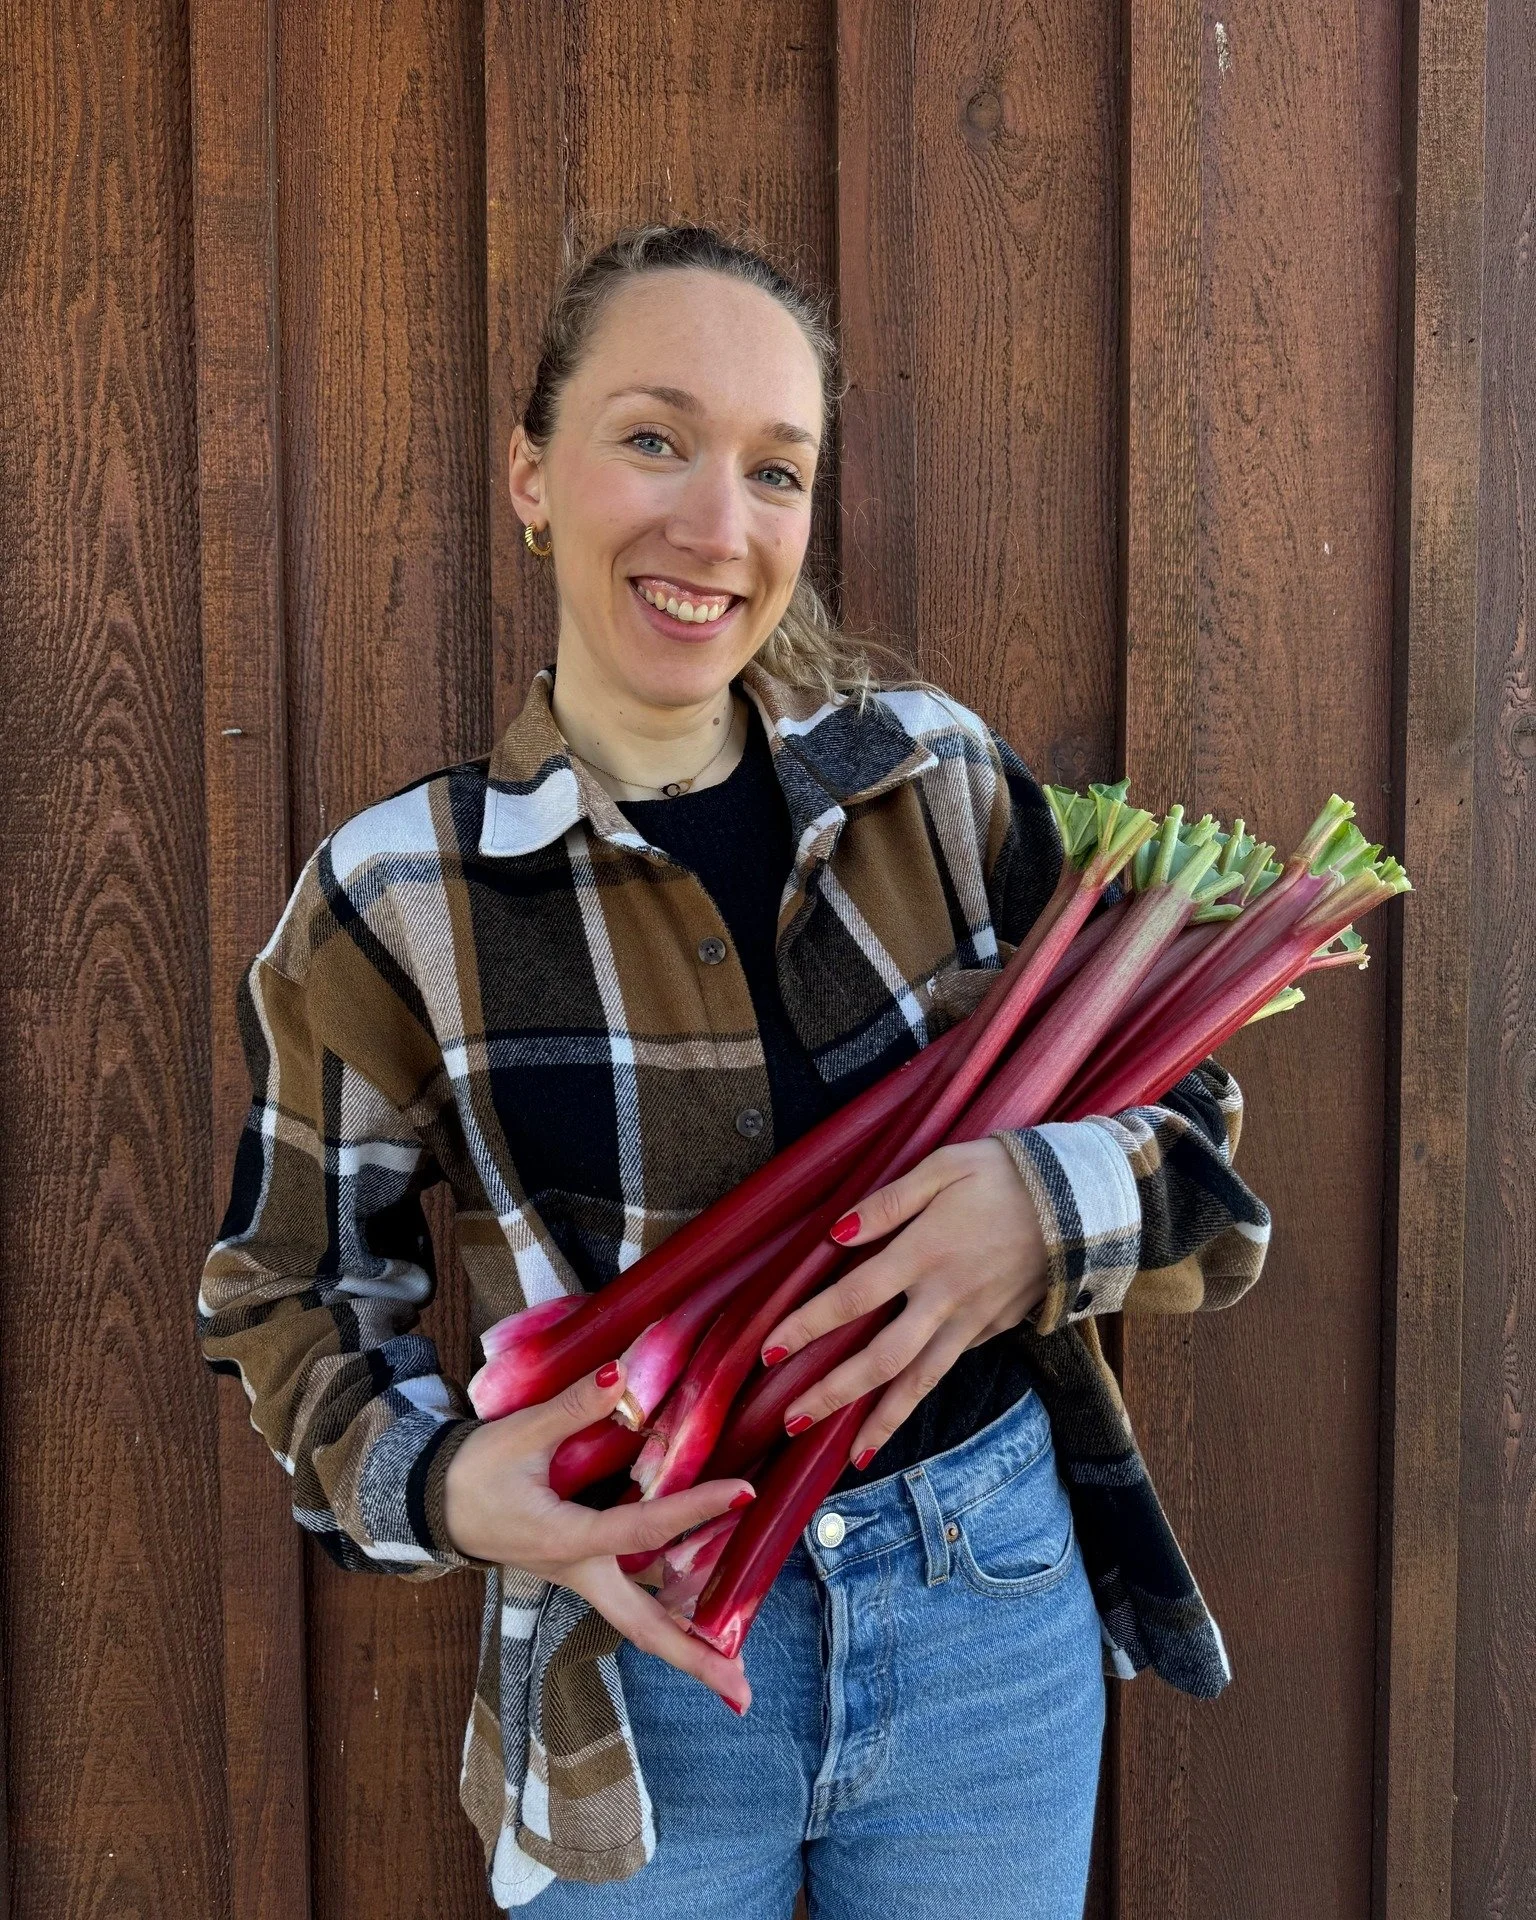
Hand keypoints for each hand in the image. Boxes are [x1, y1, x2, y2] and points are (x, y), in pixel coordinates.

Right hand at [443, 1362, 755, 1713]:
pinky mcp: (583, 1570)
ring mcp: (583, 1577)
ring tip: (736, 1673)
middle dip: (693, 1659)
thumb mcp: (519, 1435)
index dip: (694, 1509)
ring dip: (687, 1648)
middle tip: (743, 1693)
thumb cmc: (474, 1471)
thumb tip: (621, 1375)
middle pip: (644, 1628)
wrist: (432, 1502)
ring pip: (641, 1622)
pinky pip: (633, 1600)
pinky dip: (671, 1616)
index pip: (641, 1528)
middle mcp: (581, 1572)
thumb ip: (572, 1407)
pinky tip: (703, 1615)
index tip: (742, 1493)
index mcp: (565, 1540)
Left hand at [759, 1138, 1048, 1468]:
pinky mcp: (995, 1329)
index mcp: (925, 1252)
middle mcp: (945, 1297)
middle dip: (834, 1393)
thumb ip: (888, 1201)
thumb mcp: (944, 1165)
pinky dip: (921, 1397)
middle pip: (881, 1358)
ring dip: (883, 1420)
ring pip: (921, 1381)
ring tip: (852, 1454)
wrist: (1084, 1201)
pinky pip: (948, 1369)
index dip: (809, 1325)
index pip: (853, 1297)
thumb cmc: (1005, 1174)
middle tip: (791, 1420)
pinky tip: (899, 1413)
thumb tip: (838, 1233)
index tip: (770, 1349)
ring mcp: (973, 1320)